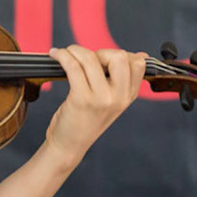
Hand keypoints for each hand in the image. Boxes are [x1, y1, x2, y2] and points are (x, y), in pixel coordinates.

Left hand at [43, 46, 145, 167]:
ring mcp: (101, 99)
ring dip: (75, 50)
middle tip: (87, 61)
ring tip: (65, 54)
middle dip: (101, 52)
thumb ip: (123, 79)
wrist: (69, 146)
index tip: (103, 61)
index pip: (138, 63)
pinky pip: (73, 66)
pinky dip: (63, 56)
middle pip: (120, 56)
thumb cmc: (86, 120)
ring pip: (92, 58)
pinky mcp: (81, 99)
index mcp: (128, 96)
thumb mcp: (112, 101)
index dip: (120, 55)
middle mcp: (119, 98)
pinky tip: (56, 55)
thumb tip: (140, 55)